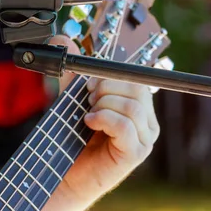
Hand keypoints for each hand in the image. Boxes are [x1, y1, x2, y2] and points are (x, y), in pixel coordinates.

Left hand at [39, 35, 159, 210]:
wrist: (63, 173)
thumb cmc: (72, 138)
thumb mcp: (72, 98)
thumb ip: (73, 70)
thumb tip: (62, 37)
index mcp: (138, 106)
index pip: (136, 77)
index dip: (112, 76)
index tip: (89, 84)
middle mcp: (147, 122)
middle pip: (136, 88)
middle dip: (106, 88)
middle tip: (86, 100)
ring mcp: (144, 139)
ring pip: (131, 106)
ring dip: (103, 105)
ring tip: (87, 114)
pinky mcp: (135, 154)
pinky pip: (125, 126)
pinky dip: (104, 119)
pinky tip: (89, 122)